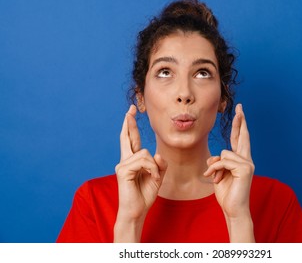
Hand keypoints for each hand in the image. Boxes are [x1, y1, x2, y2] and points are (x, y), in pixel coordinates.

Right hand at [114, 105, 166, 240]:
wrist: (137, 211)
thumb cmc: (144, 195)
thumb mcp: (157, 177)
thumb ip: (159, 164)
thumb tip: (157, 154)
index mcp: (133, 161)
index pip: (131, 140)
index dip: (131, 126)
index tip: (131, 112)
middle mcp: (125, 160)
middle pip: (127, 137)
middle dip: (129, 122)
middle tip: (131, 109)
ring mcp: (122, 165)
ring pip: (145, 153)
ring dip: (154, 166)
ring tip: (153, 178)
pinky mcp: (123, 171)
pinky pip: (144, 161)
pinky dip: (152, 170)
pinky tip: (151, 178)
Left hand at [204, 103, 253, 218]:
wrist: (233, 209)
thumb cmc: (227, 193)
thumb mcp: (218, 174)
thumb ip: (217, 163)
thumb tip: (214, 158)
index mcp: (240, 160)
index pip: (240, 139)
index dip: (240, 126)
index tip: (240, 112)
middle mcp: (246, 160)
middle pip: (243, 136)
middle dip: (240, 121)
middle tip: (240, 106)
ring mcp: (248, 164)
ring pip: (224, 153)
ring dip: (215, 167)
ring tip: (215, 178)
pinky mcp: (245, 169)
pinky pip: (224, 161)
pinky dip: (216, 170)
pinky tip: (216, 179)